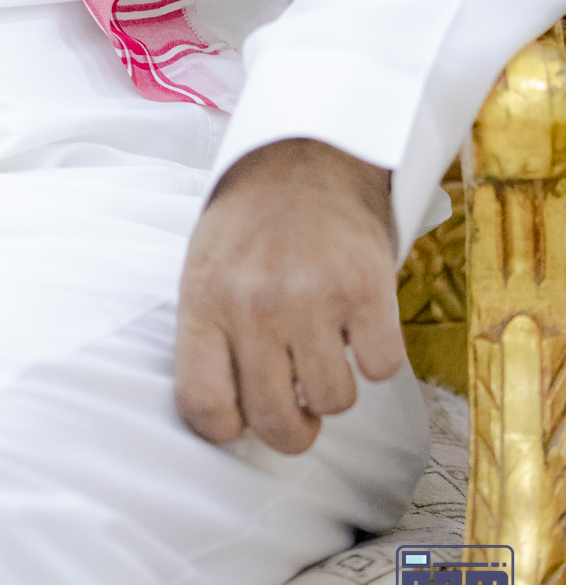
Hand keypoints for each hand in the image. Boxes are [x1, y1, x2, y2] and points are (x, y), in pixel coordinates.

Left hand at [175, 138, 404, 455]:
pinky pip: (382, 368)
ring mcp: (311, 298)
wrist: (306, 154)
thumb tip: (240, 421)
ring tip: (325, 344)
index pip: (202, 406)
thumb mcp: (205, 273)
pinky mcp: (366, 288)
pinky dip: (377, 355)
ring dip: (335, 385)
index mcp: (204, 302)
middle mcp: (253, 305)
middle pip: (274, 421)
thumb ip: (213, 342)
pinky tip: (358, 320)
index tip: (244, 419)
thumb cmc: (250, 226)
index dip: (227, 429)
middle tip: (299, 404)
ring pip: (335, 402)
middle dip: (292, 429)